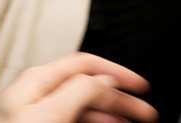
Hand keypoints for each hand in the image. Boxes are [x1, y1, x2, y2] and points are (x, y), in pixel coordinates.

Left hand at [0, 53, 157, 122]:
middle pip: (89, 85)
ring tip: (128, 122)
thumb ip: (79, 90)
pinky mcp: (37, 122)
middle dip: (119, 96)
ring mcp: (36, 109)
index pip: (88, 63)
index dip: (118, 71)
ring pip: (81, 105)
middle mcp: (39, 91)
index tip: (140, 85)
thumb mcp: (49, 112)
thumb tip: (105, 79)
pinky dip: (92, 121)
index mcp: (41, 79)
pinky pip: (71, 117)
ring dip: (108, 112)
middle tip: (144, 110)